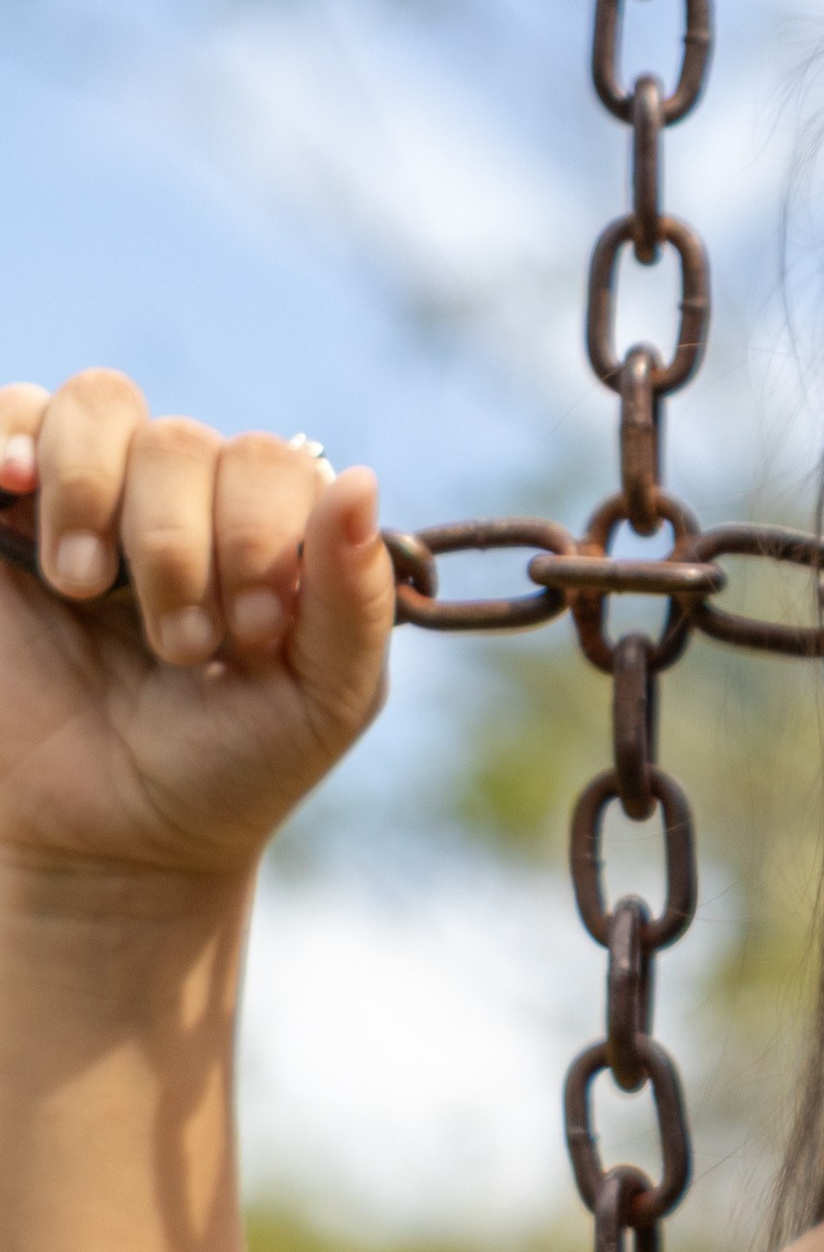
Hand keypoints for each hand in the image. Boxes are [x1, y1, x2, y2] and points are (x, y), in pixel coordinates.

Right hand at [0, 371, 394, 896]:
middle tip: (177, 647)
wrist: (114, 844)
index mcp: (265, 530)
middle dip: (175, 547)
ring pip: (96, 408)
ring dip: (96, 493)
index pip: (267, 462)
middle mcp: (180, 499)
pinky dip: (6, 433)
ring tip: (83, 589)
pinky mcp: (5, 520)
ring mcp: (89, 499)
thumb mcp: (322, 700)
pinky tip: (15, 482)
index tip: (250, 634)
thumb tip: (359, 479)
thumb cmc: (229, 770)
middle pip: (179, 441)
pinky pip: (4, 414)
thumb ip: (352, 600)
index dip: (257, 534)